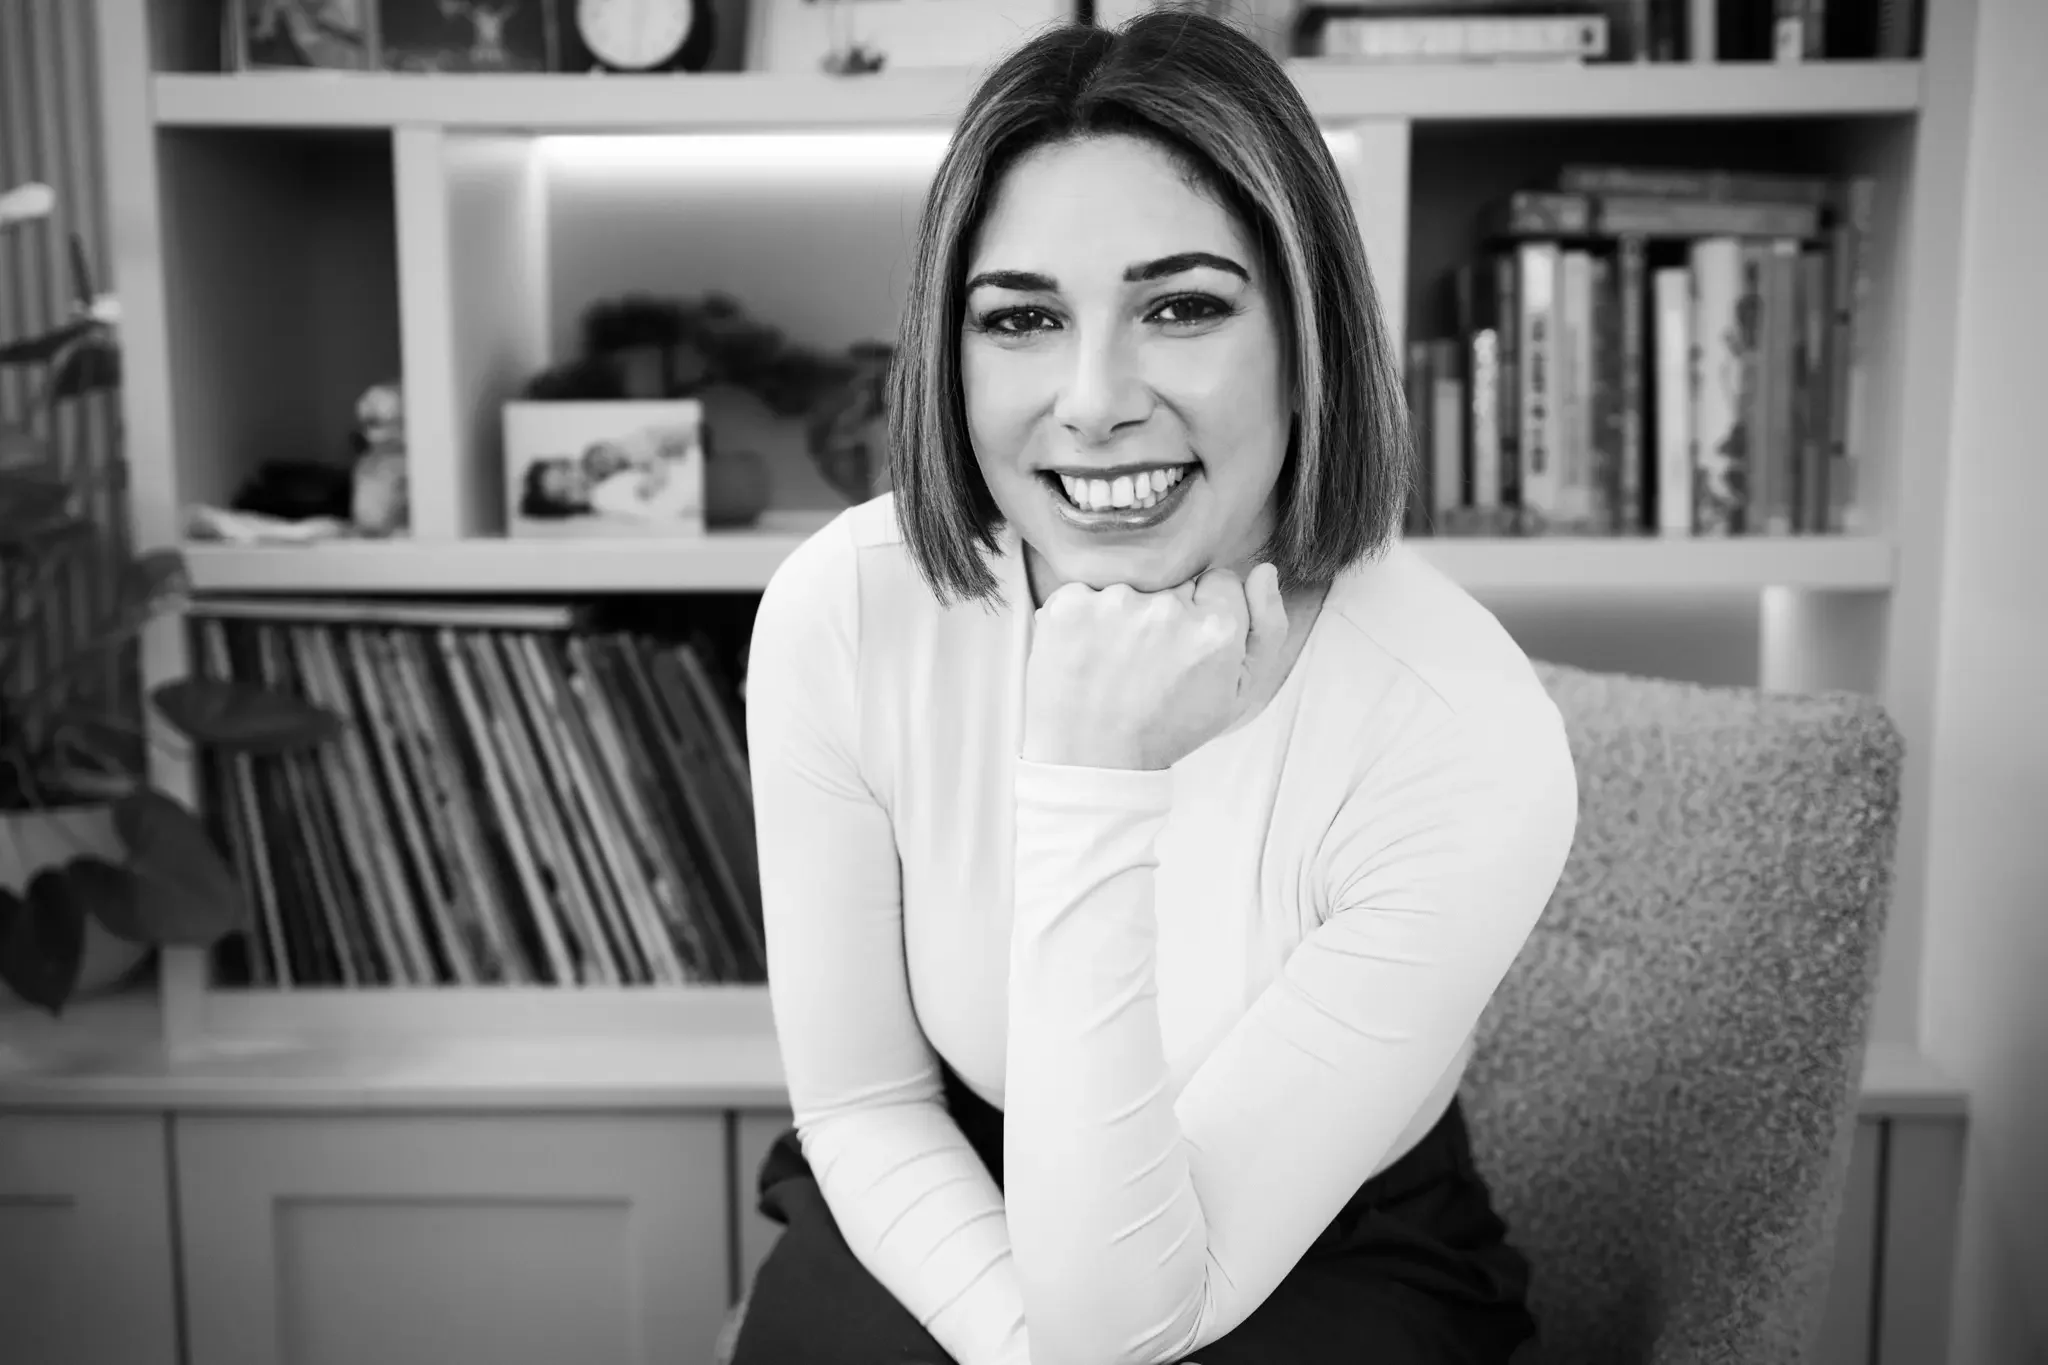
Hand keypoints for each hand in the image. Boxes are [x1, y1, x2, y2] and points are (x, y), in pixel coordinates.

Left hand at [1020, 564, 1288, 770]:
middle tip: (1149, 661)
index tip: (1186, 646)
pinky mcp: (1069, 606)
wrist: (1093, 762)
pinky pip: (1084, 592)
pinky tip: (1085, 655)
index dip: (1205, 613)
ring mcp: (1114, 604)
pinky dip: (1083, 618)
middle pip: (1174, 581)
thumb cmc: (1169, 728)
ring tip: (1115, 662)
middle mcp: (1167, 610)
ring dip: (1123, 613)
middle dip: (1166, 611)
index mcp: (1217, 628)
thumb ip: (1267, 628)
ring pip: (1129, 585)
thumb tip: (1263, 571)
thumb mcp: (1238, 693)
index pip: (1220, 580)